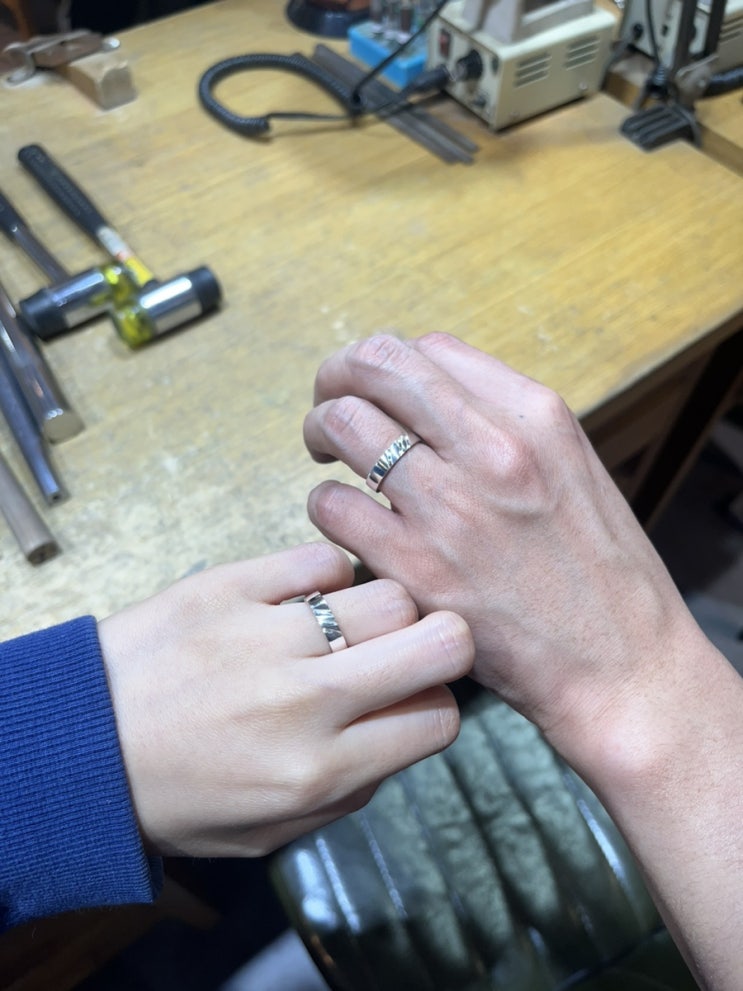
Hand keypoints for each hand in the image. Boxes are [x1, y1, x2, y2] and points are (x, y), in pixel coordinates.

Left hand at [98, 541, 472, 856]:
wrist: (78, 745)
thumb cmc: (174, 795)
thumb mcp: (270, 832)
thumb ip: (352, 790)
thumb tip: (404, 727)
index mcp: (317, 771)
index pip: (439, 719)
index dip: (435, 707)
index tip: (411, 701)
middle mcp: (305, 701)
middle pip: (441, 640)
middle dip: (442, 644)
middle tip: (408, 649)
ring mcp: (268, 635)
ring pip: (388, 593)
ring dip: (380, 611)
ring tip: (342, 627)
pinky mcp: (231, 585)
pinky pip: (321, 558)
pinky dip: (324, 576)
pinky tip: (301, 601)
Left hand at [302, 333, 709, 760]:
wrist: (621, 666)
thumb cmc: (597, 573)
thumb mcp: (570, 470)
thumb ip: (503, 427)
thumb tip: (426, 402)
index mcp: (536, 417)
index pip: (429, 349)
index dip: (385, 364)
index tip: (374, 391)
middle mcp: (492, 449)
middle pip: (377, 366)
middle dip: (337, 378)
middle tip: (329, 407)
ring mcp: (452, 507)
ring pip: (343, 425)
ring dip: (322, 434)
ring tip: (329, 460)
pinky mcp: (417, 569)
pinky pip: (333, 506)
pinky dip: (327, 505)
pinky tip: (344, 521)